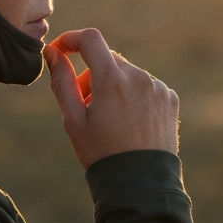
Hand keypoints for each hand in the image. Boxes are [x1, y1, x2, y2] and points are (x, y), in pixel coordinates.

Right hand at [45, 29, 179, 169]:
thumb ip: (61, 81)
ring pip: (128, 74)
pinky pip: (146, 87)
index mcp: (112, 80)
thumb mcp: (72, 119)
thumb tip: (53, 52)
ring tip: (112, 122)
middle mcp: (138, 77)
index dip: (72, 39)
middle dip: (93, 76)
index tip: (61, 51)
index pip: (90, 39)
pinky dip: (135, 97)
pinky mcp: (170, 99)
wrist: (140, 183)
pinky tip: (131, 124)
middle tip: (87, 107)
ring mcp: (157, 88)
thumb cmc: (100, 153)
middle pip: (108, 60)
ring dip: (115, 88)